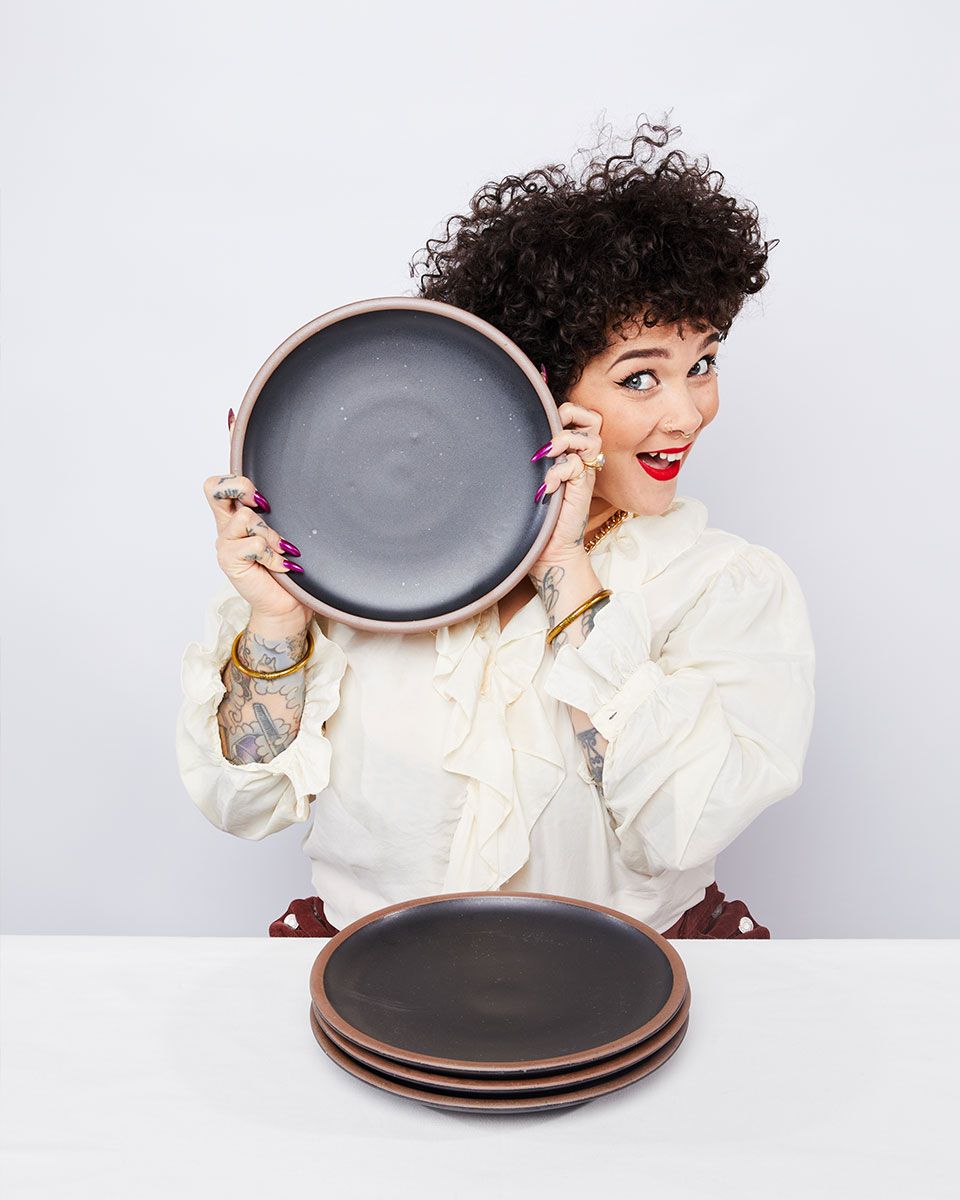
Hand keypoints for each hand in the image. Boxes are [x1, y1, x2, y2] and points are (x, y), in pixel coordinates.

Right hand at [203, 411, 311, 629]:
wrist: (291, 606)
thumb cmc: (295, 566)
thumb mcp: (295, 527)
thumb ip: (292, 501)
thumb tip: (314, 462)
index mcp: (242, 508)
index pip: (231, 470)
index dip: (229, 442)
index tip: (234, 415)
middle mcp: (228, 520)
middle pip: (215, 485)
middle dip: (241, 487)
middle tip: (265, 502)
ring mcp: (226, 540)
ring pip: (244, 517)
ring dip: (271, 533)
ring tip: (287, 550)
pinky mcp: (229, 559)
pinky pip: (251, 543)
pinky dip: (273, 554)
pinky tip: (284, 566)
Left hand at [529, 401, 602, 571]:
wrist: (548, 549)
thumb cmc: (538, 514)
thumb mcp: (534, 478)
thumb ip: (535, 457)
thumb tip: (509, 433)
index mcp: (571, 453)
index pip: (582, 417)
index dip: (569, 412)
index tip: (546, 425)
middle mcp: (581, 460)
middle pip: (594, 419)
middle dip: (572, 416)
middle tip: (552, 435)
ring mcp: (584, 473)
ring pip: (591, 438)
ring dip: (564, 440)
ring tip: (545, 456)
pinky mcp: (583, 488)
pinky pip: (576, 465)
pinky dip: (557, 472)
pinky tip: (546, 487)